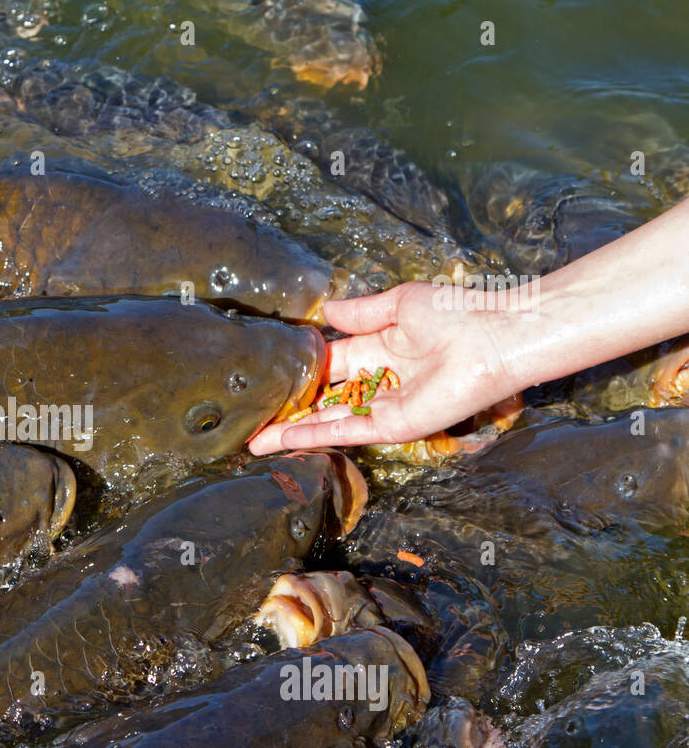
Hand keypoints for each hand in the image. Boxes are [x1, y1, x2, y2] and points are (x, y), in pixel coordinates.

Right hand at [247, 281, 521, 454]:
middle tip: (252, 421)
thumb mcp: (400, 304)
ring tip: (254, 443)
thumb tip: (327, 312)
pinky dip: (315, 436)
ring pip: (329, 421)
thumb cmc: (458, 313)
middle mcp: (379, 382)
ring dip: (292, 432)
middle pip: (324, 401)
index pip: (329, 366)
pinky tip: (284, 440)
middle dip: (289, 412)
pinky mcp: (394, 425)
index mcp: (380, 350)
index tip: (267, 378)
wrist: (495, 336)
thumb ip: (361, 314)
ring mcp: (385, 407)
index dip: (299, 373)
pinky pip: (348, 431)